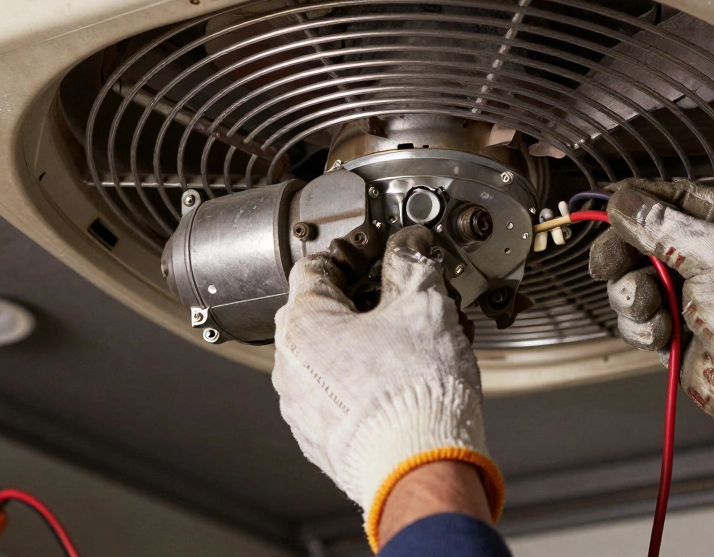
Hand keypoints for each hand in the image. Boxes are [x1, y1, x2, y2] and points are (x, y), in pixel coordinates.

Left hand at [272, 226, 503, 549]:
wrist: (420, 468)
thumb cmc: (414, 391)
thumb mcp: (423, 305)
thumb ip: (411, 264)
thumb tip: (409, 246)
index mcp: (302, 323)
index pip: (318, 265)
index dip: (356, 252)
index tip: (383, 252)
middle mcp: (289, 365)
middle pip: (326, 313)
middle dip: (370, 301)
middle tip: (409, 299)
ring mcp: (302, 407)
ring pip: (334, 357)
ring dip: (371, 344)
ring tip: (417, 344)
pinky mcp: (322, 440)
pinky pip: (341, 396)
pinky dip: (369, 383)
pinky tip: (406, 382)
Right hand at [589, 178, 713, 476]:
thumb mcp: (712, 251)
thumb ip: (661, 224)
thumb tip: (622, 199)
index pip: (677, 199)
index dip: (640, 199)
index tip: (608, 200)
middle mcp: (713, 257)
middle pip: (645, 240)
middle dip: (622, 253)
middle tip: (605, 265)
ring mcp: (692, 295)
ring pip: (634, 280)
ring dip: (632, 294)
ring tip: (648, 307)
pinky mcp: (676, 330)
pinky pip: (638, 317)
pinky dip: (642, 325)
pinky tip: (661, 332)